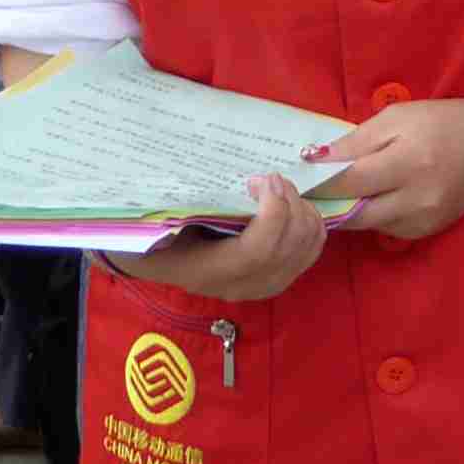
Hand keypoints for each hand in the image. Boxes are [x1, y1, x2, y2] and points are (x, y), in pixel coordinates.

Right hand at [110, 174, 329, 302]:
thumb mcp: (155, 222)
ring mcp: (263, 285)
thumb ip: (177, 208)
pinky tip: (289, 204)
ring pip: (306, 246)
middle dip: (289, 202)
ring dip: (301, 209)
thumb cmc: (152, 235)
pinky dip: (309, 221)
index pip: (258, 250)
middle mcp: (241, 285)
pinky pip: (311, 250)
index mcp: (208, 272)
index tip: (260, 179)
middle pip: (289, 246)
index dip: (271, 211)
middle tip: (267, 178)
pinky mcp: (279, 277)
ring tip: (277, 189)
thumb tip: (191, 180)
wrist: (156, 260)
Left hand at [314, 99, 463, 240]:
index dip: (318, 182)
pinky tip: (380, 196)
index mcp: (409, 162)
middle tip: (308, 192)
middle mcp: (417, 198)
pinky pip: (387, 228)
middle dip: (328, 203)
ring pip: (368, 225)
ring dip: (351, 210)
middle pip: (353, 214)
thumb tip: (316, 160)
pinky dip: (376, 214)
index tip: (295, 178)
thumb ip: (357, 141)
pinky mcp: (428, 230)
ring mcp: (424, 219)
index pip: (348, 182)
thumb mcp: (399, 117)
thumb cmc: (445, 122)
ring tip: (344, 190)